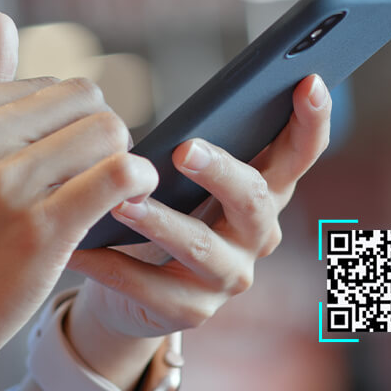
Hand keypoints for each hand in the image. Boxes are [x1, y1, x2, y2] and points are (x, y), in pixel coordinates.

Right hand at [0, 13, 157, 379]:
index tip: (67, 156)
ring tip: (110, 189)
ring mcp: (8, 184)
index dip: (70, 121)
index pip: (49, 86)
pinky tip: (133, 196)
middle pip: (86, 100)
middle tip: (94, 171)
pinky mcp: (40, 229)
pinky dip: (139, 180)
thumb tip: (3, 23)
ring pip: (108, 131)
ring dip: (122, 157)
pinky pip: (119, 174)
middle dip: (101, 132)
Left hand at [68, 74, 330, 342]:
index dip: (311, 121)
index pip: (299, 154)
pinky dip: (111, 265)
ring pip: (203, 248)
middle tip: (186, 150)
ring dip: (162, 223)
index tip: (309, 80)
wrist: (134, 288)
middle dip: (222, 172)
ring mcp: (228, 277)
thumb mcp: (182, 180)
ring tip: (123, 203)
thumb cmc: (164, 214)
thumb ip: (194, 152)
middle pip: (253, 199)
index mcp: (261, 192)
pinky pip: (149, 286)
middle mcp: (256, 235)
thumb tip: (180, 123)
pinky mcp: (191, 311)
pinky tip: (79, 248)